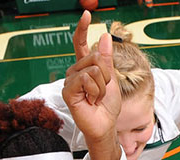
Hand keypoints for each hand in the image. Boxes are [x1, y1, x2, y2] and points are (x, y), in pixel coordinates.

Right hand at [61, 11, 121, 159]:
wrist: (105, 125)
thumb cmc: (107, 105)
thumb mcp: (111, 79)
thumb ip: (106, 59)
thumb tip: (104, 36)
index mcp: (85, 67)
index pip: (80, 44)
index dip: (82, 29)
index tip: (86, 14)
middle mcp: (75, 71)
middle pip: (95, 57)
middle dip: (106, 75)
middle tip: (102, 91)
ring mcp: (69, 80)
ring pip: (93, 69)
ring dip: (102, 86)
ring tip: (96, 97)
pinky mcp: (67, 90)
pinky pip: (85, 79)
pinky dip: (95, 91)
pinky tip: (91, 100)